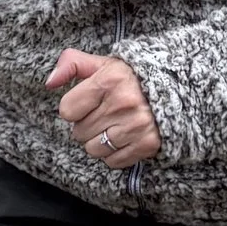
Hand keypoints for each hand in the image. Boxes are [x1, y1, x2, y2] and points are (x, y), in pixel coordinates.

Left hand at [47, 48, 160, 169]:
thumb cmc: (132, 77)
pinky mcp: (147, 144)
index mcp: (109, 80)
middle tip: (105, 114)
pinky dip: (115, 154)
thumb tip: (49, 83)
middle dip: (87, 124)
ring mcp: (136, 125)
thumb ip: (71, 64)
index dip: (75, 108)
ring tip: (114, 126)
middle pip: (79, 133)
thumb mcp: (103, 63)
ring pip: (93, 150)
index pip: (67, 110)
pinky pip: (112, 162)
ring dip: (99, 141)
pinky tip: (124, 138)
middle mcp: (123, 103)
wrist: (176, 89)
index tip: (89, 102)